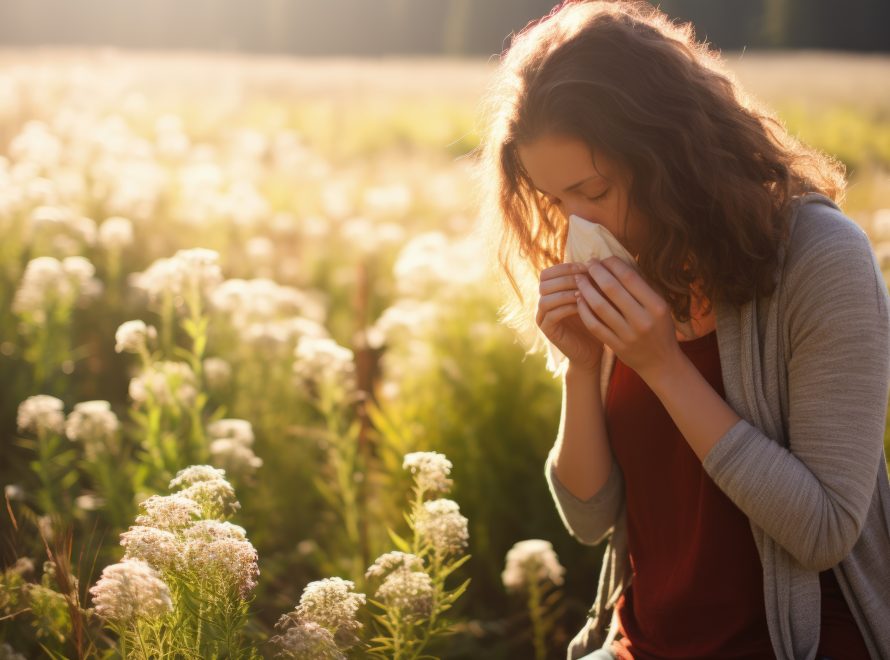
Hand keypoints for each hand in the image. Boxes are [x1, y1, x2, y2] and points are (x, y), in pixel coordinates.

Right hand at [536, 262, 604, 371]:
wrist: (591, 351)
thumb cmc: (595, 321)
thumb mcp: (592, 298)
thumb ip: (588, 282)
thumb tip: (597, 261)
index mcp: (551, 292)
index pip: (548, 272)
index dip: (566, 267)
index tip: (587, 267)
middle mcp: (542, 303)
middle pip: (544, 282)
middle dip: (566, 278)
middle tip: (585, 278)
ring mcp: (542, 317)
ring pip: (545, 298)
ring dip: (565, 292)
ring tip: (584, 292)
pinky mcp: (547, 330)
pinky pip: (551, 314)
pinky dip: (567, 307)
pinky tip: (582, 305)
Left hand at [573, 256, 680, 382]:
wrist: (661, 363)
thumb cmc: (659, 328)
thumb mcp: (659, 306)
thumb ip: (641, 288)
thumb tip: (617, 263)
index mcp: (657, 306)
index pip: (629, 277)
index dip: (612, 264)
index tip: (603, 258)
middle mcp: (643, 320)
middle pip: (612, 288)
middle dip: (596, 272)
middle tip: (588, 264)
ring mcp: (628, 335)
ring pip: (599, 306)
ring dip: (585, 289)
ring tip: (579, 279)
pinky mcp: (616, 346)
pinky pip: (594, 324)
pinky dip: (584, 310)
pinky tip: (579, 299)